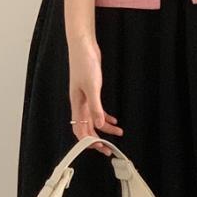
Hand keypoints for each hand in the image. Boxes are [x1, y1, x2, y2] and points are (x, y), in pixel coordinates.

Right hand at [66, 27, 121, 150]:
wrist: (84, 46)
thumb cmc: (85, 64)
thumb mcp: (92, 87)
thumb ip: (95, 107)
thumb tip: (100, 125)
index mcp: (77, 104)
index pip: (79, 130)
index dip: (88, 142)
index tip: (100, 148)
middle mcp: (79, 103)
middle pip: (86, 128)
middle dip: (97, 140)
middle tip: (109, 149)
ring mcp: (85, 97)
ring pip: (94, 119)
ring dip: (105, 129)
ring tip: (119, 133)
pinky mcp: (92, 91)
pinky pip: (97, 109)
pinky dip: (105, 116)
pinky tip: (114, 120)